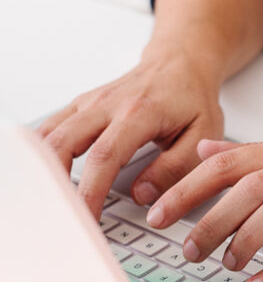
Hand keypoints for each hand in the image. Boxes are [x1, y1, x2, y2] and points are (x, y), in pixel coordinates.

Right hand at [38, 51, 223, 217]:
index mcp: (139, 112)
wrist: (180, 63)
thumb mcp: (203, 134)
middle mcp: (107, 104)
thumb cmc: (192, 99)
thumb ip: (175, 168)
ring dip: (44, 169)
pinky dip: (41, 152)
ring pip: (49, 134)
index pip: (105, 156)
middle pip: (64, 142)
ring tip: (50, 200)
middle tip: (61, 214)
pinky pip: (50, 128)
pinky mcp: (81, 106)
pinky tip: (42, 175)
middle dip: (57, 182)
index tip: (88, 218)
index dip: (92, 191)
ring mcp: (90, 103)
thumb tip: (143, 195)